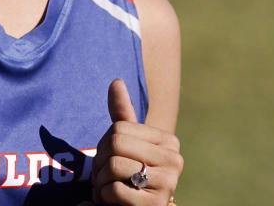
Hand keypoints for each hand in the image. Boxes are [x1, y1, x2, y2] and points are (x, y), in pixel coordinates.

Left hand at [90, 79, 182, 204]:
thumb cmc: (130, 173)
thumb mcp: (126, 143)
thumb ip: (122, 115)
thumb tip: (116, 81)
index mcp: (169, 141)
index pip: (119, 128)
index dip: (104, 144)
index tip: (108, 158)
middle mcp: (174, 160)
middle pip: (116, 144)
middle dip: (99, 162)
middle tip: (102, 175)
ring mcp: (168, 184)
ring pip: (114, 166)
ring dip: (100, 181)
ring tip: (107, 188)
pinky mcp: (156, 205)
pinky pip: (115, 191)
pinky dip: (104, 197)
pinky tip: (112, 201)